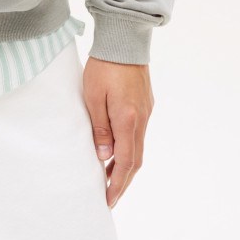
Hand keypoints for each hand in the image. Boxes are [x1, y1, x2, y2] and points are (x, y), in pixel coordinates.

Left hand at [81, 56, 153, 208]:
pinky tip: (116, 147)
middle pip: (136, 159)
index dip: (118, 184)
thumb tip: (104, 157)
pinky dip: (128, 146)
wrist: (125, 40)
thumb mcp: (93, 97)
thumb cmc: (104, 66)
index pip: (126, 162)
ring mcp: (146, 111)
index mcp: (128, 120)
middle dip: (123, 180)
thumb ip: (99, 128)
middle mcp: (142, 119)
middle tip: (110, 196)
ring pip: (138, 146)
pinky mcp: (146, 103)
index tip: (109, 200)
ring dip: (125, 163)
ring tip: (109, 175)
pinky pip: (138, 132)